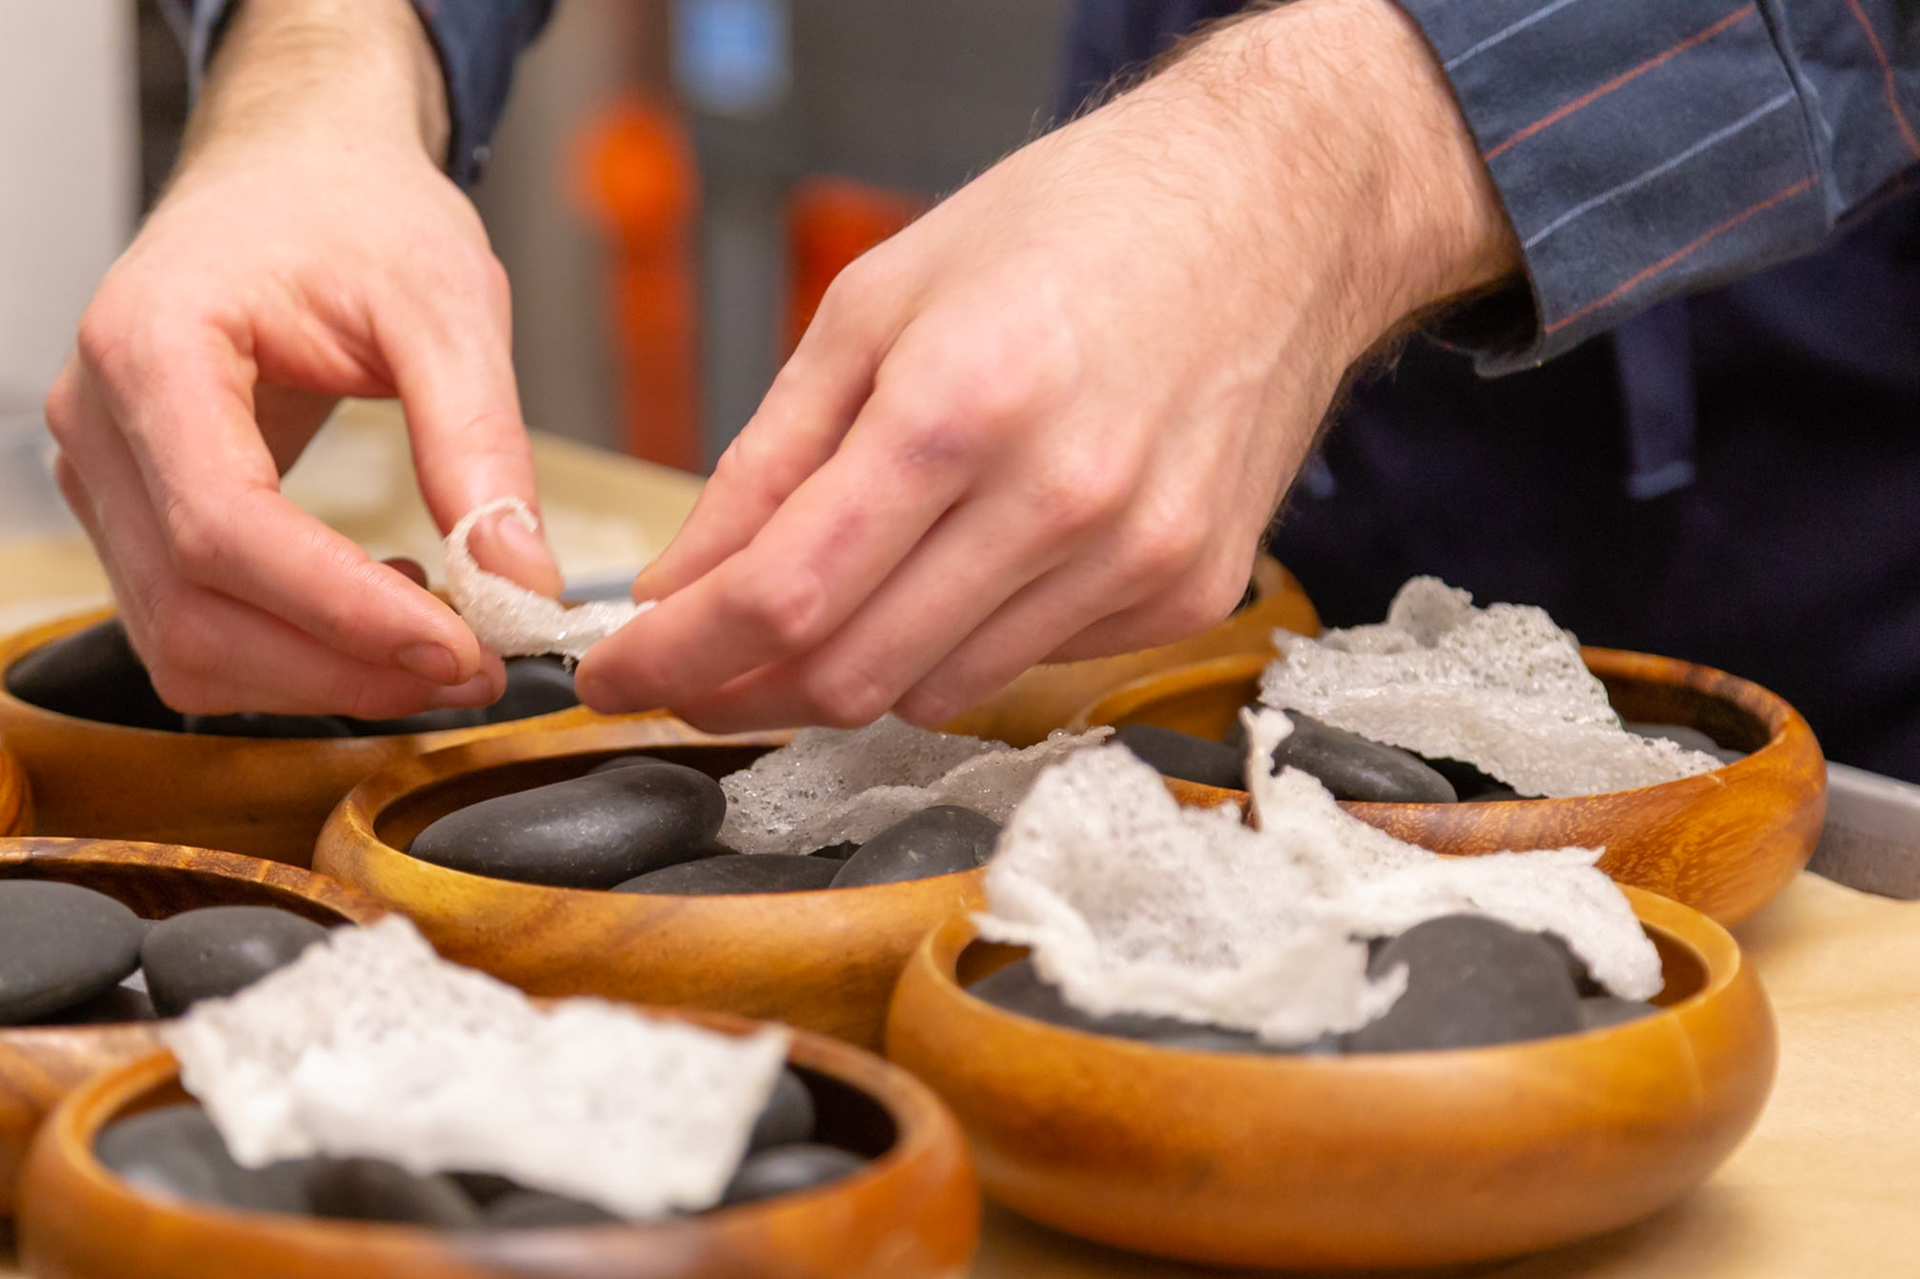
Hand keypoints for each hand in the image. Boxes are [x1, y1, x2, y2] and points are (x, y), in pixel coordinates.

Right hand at [45, 0, 561, 717]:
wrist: (300, 173)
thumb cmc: (355, 212)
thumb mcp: (447, 303)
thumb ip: (480, 441)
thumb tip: (520, 579)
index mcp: (154, 347)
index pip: (223, 524)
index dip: (340, 610)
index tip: (458, 648)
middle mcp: (99, 422)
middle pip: (194, 609)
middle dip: (343, 667)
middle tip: (478, 670)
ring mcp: (106, 476)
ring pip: (186, 642)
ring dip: (321, 678)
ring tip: (442, 644)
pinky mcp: (138, 513)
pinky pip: (196, 625)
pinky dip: (293, 653)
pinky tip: (382, 614)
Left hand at [577, 0, 1518, 730]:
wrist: (1271, 213)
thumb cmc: (1070, 228)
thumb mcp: (878, 307)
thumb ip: (767, 463)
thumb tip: (679, 585)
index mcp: (960, 403)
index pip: (782, 594)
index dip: (675, 658)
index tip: (615, 677)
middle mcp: (1059, 499)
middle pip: (850, 674)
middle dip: (742, 687)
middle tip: (697, 663)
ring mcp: (1136, 559)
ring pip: (936, 693)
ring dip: (853, 667)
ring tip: (842, 592)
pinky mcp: (1189, 592)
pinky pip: (1031, 666)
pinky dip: (963, 640)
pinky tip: (973, 562)